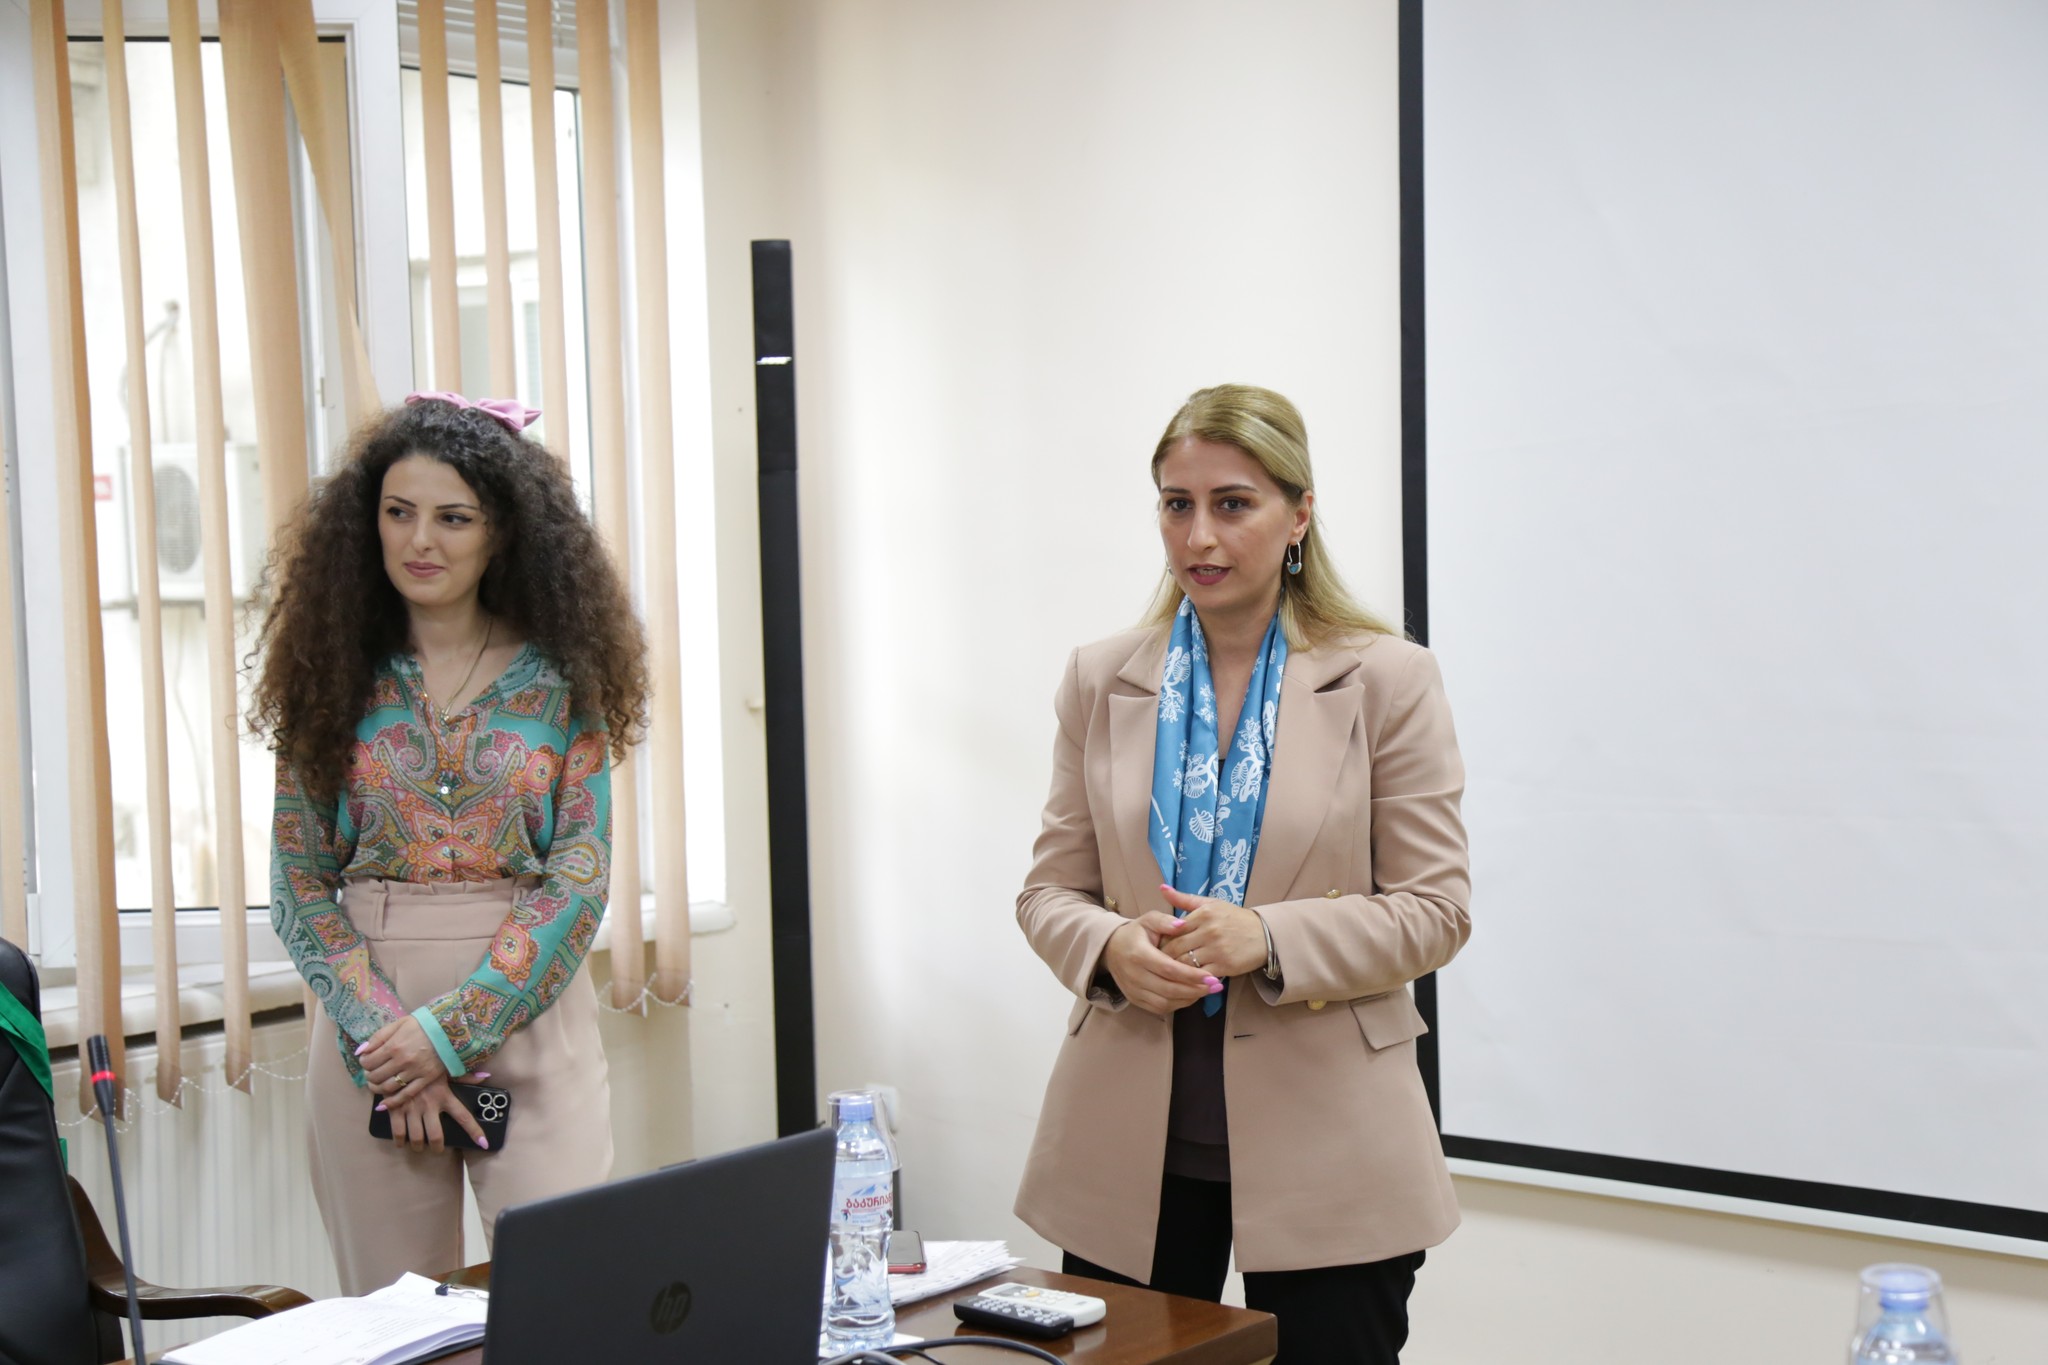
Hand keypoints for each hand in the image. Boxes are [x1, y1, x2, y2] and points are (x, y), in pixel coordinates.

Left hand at [356, 1015, 448, 1107]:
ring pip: (387, 1088)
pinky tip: (384, 1104)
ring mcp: (414, 1072)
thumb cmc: (423, 1024)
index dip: (364, 1063)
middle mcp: (402, 1061)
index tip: (367, 1060)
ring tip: (377, 1084)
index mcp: (393, 1045)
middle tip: (372, 1072)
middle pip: (375, 1076)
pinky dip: (392, 1102)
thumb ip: (378, 1037)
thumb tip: (360, 1052)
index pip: (368, 1062)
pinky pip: (406, 1094)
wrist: (450, 1029)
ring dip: (377, 1088)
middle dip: (369, 1075)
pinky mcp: (425, 1079)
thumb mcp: (399, 1024)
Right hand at [381, 1073, 489, 1154]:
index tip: (483, 1143)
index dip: (475, 1131)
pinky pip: (398, 1132)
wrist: (397, 1059)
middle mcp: (429, 1105)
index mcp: (444, 1096)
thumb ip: (465, 1076)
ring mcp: (411, 1108)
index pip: (464, 1117)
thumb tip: (485, 1076)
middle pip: (436, 1136)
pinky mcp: (395, 1110)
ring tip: (419, 1146)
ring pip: (417, 1137)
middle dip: (437, 1147)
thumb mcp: (445, 1068)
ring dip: (418, 1146)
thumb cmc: (424, 1064)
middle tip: (437, 1149)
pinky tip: (402, 1142)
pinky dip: (400, 1141)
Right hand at [1101, 911, 1220, 1016]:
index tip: (1211, 976)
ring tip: (1207, 991)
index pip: (1168, 969)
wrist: (1111, 949)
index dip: (1190, 975)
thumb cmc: (1136, 933)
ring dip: (1188, 998)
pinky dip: (1178, 1004)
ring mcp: (1133, 990)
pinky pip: (1159, 1008)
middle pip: (1168, 989)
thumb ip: (1164, 921)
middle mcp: (1134, 975)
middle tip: (1216, 986)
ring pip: (1165, 1002)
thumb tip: (1182, 924)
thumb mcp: (1148, 920)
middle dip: (1195, 989)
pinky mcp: (1135, 1000)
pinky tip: (1192, 996)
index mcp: (1138, 954)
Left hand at [1158, 884, 1267, 978]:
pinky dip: (1190, 979)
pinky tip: (1186, 980)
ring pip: (1185, 964)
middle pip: (1175, 948)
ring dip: (1175, 970)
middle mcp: (1209, 931)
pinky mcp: (1225, 966)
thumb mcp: (1211, 904)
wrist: (1265, 934)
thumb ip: (1184, 899)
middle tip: (1157, 964)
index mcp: (1203, 914)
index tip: (1156, 947)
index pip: (1172, 929)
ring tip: (1169, 973)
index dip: (1161, 940)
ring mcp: (1217, 949)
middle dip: (1164, 958)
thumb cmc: (1234, 918)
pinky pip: (1200, 976)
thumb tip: (1162, 888)